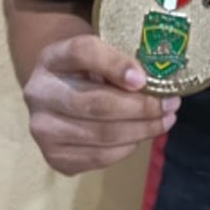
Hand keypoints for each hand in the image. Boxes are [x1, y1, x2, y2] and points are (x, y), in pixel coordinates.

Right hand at [23, 33, 178, 174]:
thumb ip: (118, 59)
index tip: (145, 79)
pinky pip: (98, 157)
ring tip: (166, 121)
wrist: (59, 94)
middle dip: (141, 107)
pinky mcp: (54, 157)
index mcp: (51, 58)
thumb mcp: (99, 52)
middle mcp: (39, 93)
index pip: (83, 53)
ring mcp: (43, 129)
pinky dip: (126, 148)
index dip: (115, 65)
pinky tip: (141, 136)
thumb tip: (146, 81)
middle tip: (171, 104)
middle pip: (96, 103)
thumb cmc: (87, 70)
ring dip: (141, 130)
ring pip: (101, 134)